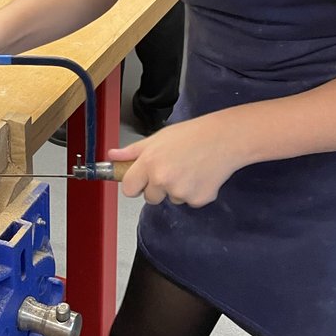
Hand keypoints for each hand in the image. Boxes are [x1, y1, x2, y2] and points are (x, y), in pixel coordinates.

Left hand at [107, 113, 246, 207]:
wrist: (224, 139)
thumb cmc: (191, 134)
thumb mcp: (158, 138)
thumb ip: (133, 151)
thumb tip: (111, 156)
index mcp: (149, 163)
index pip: (129, 189)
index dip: (135, 184)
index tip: (141, 180)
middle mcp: (162, 180)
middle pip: (150, 198)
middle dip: (158, 187)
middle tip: (173, 168)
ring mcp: (180, 192)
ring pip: (171, 199)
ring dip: (178, 189)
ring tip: (190, 168)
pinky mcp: (198, 200)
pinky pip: (189, 202)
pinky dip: (195, 192)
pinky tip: (202, 175)